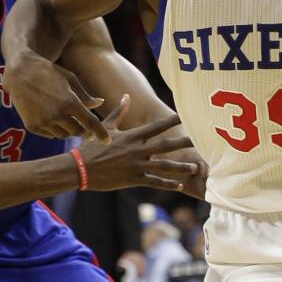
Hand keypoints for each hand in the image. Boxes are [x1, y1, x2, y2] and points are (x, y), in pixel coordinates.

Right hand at [3, 51, 108, 141]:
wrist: (20, 73)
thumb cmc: (49, 73)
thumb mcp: (70, 79)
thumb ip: (85, 95)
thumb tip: (100, 103)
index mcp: (70, 102)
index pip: (91, 123)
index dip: (101, 133)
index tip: (107, 141)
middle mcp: (56, 115)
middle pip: (78, 131)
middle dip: (84, 130)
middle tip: (85, 126)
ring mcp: (43, 122)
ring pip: (64, 135)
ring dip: (69, 130)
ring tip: (68, 119)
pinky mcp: (32, 126)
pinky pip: (50, 135)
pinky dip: (55, 130)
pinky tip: (54, 119)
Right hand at [79, 94, 199, 190]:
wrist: (79, 168)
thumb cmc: (91, 147)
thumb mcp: (105, 128)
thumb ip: (119, 112)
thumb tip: (126, 96)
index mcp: (133, 136)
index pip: (157, 126)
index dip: (173, 121)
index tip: (187, 116)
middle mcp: (138, 150)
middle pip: (167, 145)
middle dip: (185, 143)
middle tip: (203, 141)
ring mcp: (136, 165)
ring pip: (165, 166)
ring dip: (181, 167)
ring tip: (196, 167)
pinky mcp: (133, 179)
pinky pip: (155, 182)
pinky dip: (168, 184)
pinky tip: (180, 185)